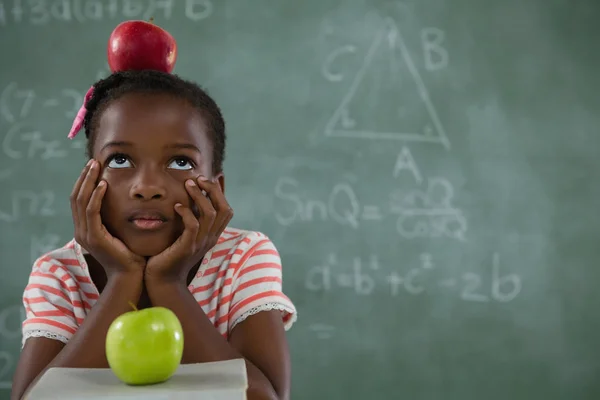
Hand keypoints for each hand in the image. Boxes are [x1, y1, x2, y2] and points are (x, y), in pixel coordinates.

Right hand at [71, 159, 145, 278]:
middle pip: (76, 197)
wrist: (130, 277)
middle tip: (93, 160)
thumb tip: (125, 203)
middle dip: (84, 177)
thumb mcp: (121, 234)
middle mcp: (81, 231)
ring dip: (89, 181)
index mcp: (86, 230)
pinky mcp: (95, 238)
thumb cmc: (131, 256)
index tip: (93, 166)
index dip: (85, 182)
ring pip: (81, 201)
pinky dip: (96, 196)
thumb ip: (117, 220)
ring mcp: (86, 235)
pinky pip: (92, 212)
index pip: (80, 200)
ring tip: (96, 166)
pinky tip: (103, 184)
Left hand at [145, 176, 233, 283]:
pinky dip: (187, 213)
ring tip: (187, 185)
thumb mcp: (184, 235)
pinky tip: (177, 206)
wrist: (162, 281)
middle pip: (224, 209)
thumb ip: (190, 219)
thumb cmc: (169, 256)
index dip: (219, 192)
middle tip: (197, 179)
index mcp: (212, 235)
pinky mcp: (187, 247)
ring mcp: (200, 243)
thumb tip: (190, 200)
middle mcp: (210, 238)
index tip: (205, 179)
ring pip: (210, 214)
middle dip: (213, 190)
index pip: (227, 209)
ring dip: (199, 196)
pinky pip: (193, 226)